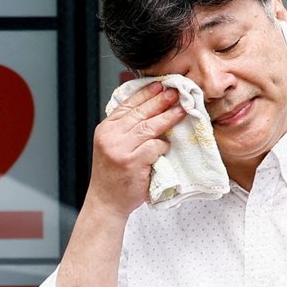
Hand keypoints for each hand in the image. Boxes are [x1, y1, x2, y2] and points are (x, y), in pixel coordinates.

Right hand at [86, 81, 184, 216]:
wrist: (106, 201)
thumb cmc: (113, 174)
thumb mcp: (112, 145)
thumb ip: (125, 128)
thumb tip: (150, 108)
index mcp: (105, 129)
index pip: (127, 104)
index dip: (145, 93)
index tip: (160, 85)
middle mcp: (110, 136)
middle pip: (140, 113)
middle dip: (160, 101)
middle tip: (175, 93)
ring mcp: (120, 149)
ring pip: (149, 127)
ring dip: (167, 118)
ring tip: (181, 111)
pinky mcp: (132, 162)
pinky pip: (154, 147)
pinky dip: (163, 146)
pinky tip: (167, 147)